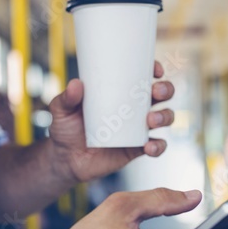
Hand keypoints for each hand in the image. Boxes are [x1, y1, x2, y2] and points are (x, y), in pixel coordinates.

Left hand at [48, 61, 174, 184]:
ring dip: (165, 116)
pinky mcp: (137, 149)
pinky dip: (159, 146)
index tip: (154, 69)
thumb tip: (76, 84)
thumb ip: (66, 98)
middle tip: (155, 92)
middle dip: (166, 89)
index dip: (154, 68)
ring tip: (151, 120)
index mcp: (120, 92)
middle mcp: (134, 108)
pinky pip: (157, 146)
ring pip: (165, 117)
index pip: (143, 75)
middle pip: (162, 94)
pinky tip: (149, 146)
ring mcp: (138, 129)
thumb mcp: (61, 109)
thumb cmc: (65, 128)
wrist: (65, 159)